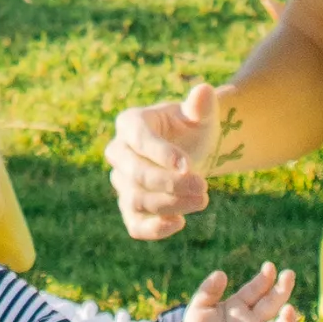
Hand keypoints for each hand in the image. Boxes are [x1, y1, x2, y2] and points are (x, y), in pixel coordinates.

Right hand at [106, 80, 225, 239]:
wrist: (193, 152)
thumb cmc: (193, 128)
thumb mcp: (200, 115)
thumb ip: (202, 105)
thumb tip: (204, 92)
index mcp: (130, 123)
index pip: (139, 140)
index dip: (161, 154)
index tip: (188, 165)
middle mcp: (118, 152)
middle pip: (136, 174)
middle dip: (170, 184)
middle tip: (203, 187)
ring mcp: (121, 182)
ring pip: (137, 200)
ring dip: (170, 205)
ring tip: (203, 200)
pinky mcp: (130, 207)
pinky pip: (134, 224)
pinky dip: (153, 229)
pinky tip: (179, 223)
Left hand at [175, 262, 294, 321]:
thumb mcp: (199, 307)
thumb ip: (208, 291)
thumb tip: (220, 274)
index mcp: (240, 304)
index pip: (256, 289)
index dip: (264, 278)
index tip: (270, 267)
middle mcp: (252, 320)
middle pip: (272, 304)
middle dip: (282, 290)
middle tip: (289, 275)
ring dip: (286, 321)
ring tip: (289, 310)